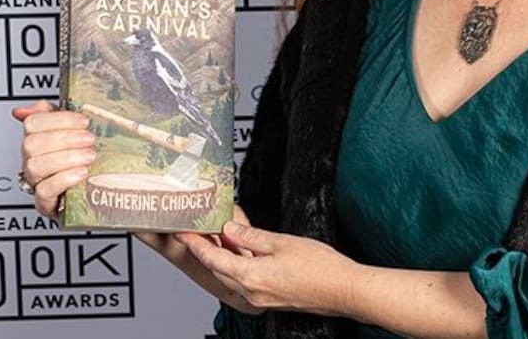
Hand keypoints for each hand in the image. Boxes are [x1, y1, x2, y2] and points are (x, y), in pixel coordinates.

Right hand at [11, 100, 95, 217]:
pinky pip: (44, 191)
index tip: (84, 121)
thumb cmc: (82, 160)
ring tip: (89, 156)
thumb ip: (54, 114)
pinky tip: (81, 173)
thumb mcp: (73, 133)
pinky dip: (64, 179)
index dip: (58, 119)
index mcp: (36, 139)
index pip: (33, 123)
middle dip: (65, 138)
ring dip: (66, 158)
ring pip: (36, 166)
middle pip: (32, 144)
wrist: (93, 194)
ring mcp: (36, 182)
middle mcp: (32, 160)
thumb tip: (24, 109)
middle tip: (89, 139)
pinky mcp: (45, 203)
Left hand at [176, 219, 359, 317]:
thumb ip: (252, 236)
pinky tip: (244, 253)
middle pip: (219, 269)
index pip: (213, 258)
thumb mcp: (282, 242)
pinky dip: (240, 266)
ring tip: (220, 237)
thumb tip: (231, 229)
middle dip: (207, 250)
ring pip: (232, 276)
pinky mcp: (271, 298)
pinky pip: (246, 282)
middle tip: (198, 232)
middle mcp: (252, 292)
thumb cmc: (320, 267)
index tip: (183, 232)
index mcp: (251, 276)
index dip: (196, 244)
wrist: (343, 290)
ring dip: (223, 258)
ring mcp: (261, 298)